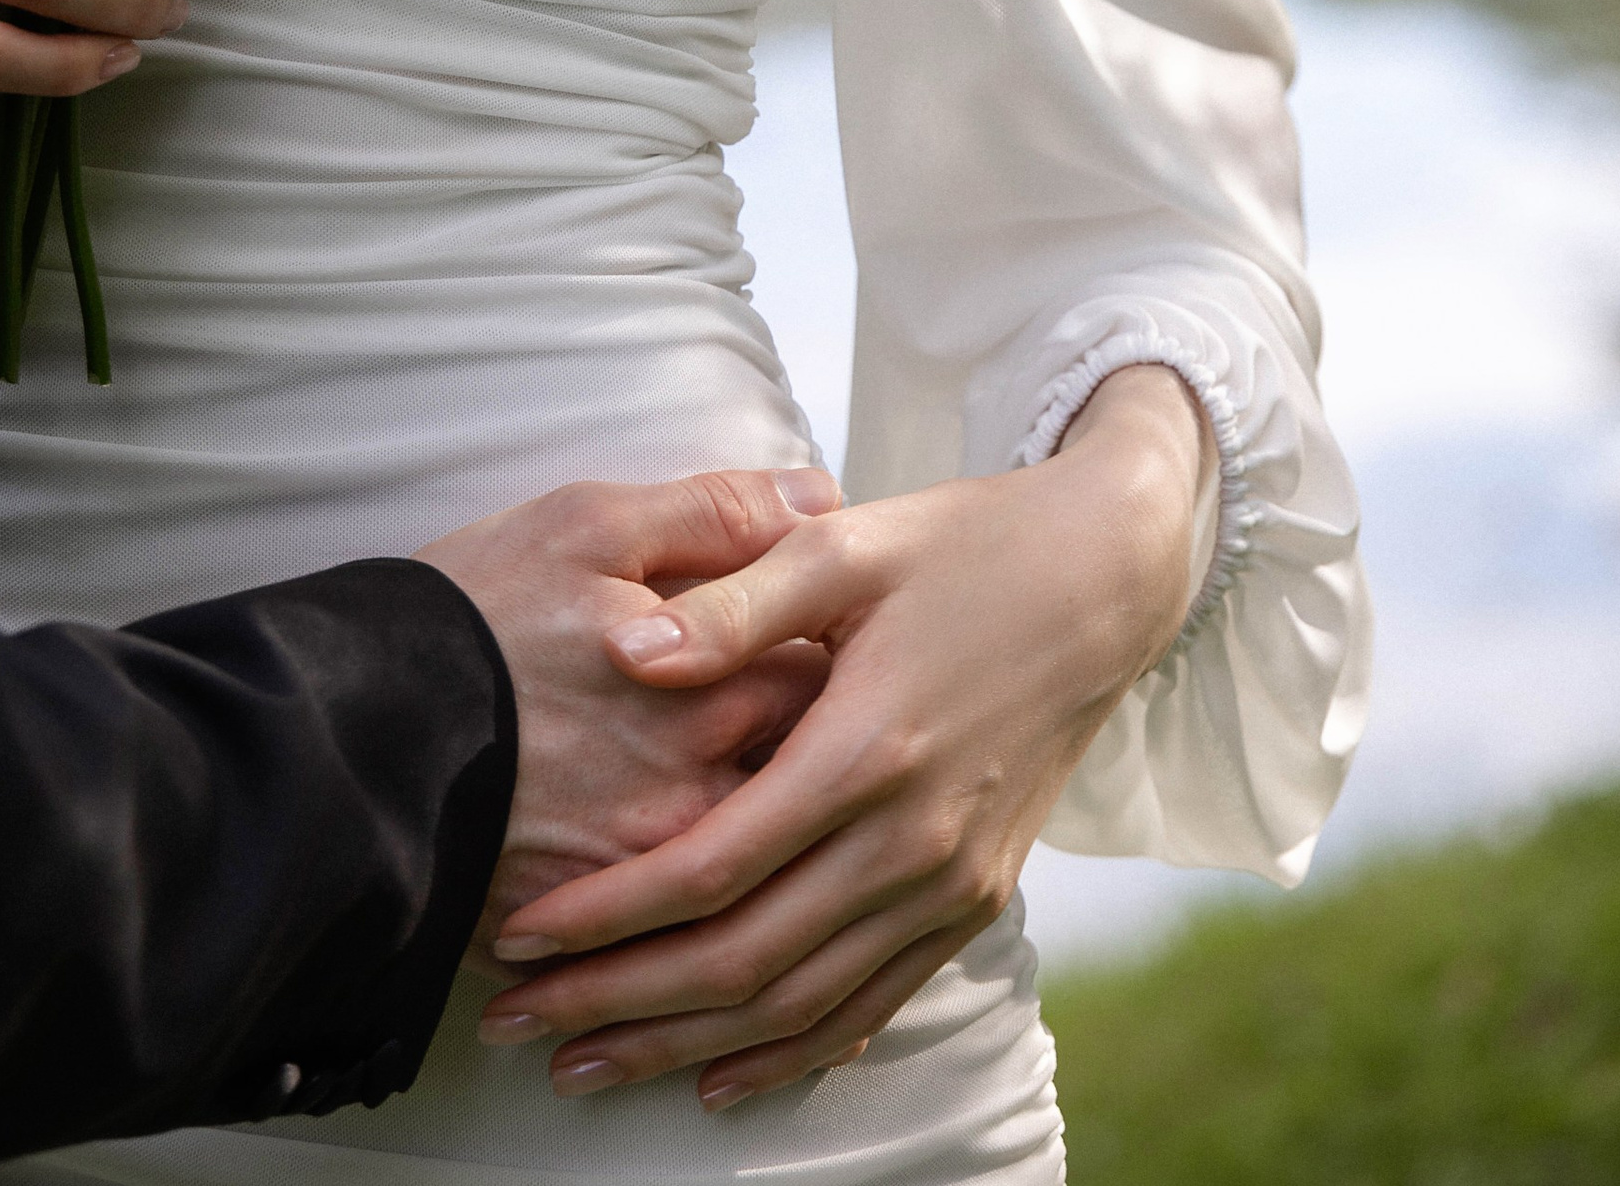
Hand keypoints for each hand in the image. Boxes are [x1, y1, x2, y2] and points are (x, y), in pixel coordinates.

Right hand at [414, 469, 841, 953]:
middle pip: (809, 787)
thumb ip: (714, 513)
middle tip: (808, 742)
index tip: (821, 653)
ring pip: (752, 874)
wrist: (350, 732)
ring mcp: (649, 875)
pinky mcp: (593, 935)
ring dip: (762, 849)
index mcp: (712, 686)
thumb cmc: (470, 614)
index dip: (833, 662)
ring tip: (752, 826)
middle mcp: (699, 792)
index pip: (830, 680)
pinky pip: (681, 943)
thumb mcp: (587, 525)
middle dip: (815, 763)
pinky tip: (707, 910)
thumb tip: (823, 497)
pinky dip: (701, 925)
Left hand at [475, 368, 1209, 1107]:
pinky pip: (873, 1004)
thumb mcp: (845, 543)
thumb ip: (735, 603)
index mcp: (866, 748)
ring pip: (801, 1005)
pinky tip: (723, 1075)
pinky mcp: (977, 899)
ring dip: (688, 1045)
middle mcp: (913, 839)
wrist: (1103, 580)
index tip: (519, 936)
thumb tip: (627, 648)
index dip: (608, 914)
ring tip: (587, 1066)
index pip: (712, 867)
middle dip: (620, 1003)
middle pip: (744, 960)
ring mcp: (952, 883)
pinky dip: (794, 1052)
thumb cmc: (960, 544)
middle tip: (516, 1024)